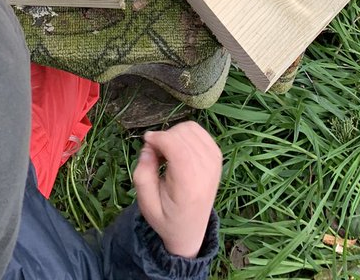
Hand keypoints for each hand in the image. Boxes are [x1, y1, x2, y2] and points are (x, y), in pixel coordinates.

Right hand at [133, 121, 221, 258]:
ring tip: (166, 152)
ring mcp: (214, 163)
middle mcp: (206, 172)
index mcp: (189, 187)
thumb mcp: (146, 203)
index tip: (146, 141)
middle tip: (154, 153)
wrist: (190, 231)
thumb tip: (148, 146)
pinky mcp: (217, 157)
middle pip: (183, 135)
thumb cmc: (166, 218)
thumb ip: (142, 174)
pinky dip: (186, 133)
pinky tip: (178, 148)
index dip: (160, 138)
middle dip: (164, 137)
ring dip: (174, 134)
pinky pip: (200, 131)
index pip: (178, 149)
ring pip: (191, 129)